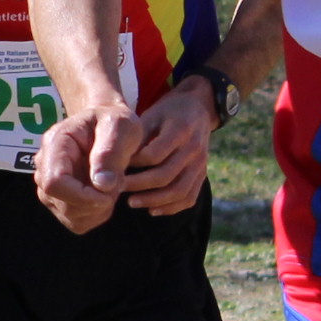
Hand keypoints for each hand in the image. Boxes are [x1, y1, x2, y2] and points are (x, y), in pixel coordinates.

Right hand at [31, 120, 118, 232]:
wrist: (108, 125)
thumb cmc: (115, 122)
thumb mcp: (121, 126)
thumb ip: (111, 152)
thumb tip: (102, 184)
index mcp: (55, 143)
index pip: (54, 182)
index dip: (82, 196)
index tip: (109, 191)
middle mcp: (44, 166)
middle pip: (63, 204)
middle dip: (97, 202)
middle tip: (118, 181)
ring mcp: (48, 186)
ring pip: (71, 217)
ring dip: (99, 209)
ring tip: (112, 184)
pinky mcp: (57, 201)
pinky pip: (77, 223)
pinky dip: (96, 215)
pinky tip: (104, 194)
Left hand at [106, 78, 219, 216]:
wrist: (198, 110)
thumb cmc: (168, 112)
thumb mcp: (152, 114)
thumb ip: (139, 137)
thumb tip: (120, 162)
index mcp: (180, 129)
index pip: (154, 155)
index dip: (134, 163)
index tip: (118, 166)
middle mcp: (194, 149)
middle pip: (165, 175)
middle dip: (138, 185)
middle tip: (118, 188)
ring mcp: (201, 164)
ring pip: (178, 191)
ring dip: (153, 200)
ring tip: (131, 202)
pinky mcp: (202, 175)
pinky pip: (189, 198)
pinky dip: (170, 208)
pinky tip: (152, 210)